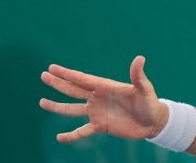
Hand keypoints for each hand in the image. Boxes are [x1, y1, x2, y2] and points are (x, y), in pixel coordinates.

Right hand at [39, 55, 168, 142]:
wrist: (153, 122)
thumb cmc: (150, 102)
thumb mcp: (144, 89)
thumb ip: (138, 76)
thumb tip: (140, 58)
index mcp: (106, 86)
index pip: (83, 79)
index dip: (68, 73)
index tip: (52, 67)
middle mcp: (98, 98)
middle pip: (74, 90)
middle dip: (59, 83)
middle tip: (43, 76)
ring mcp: (97, 112)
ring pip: (73, 109)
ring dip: (57, 107)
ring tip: (42, 102)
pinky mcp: (100, 126)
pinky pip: (82, 131)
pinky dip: (71, 135)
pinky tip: (59, 138)